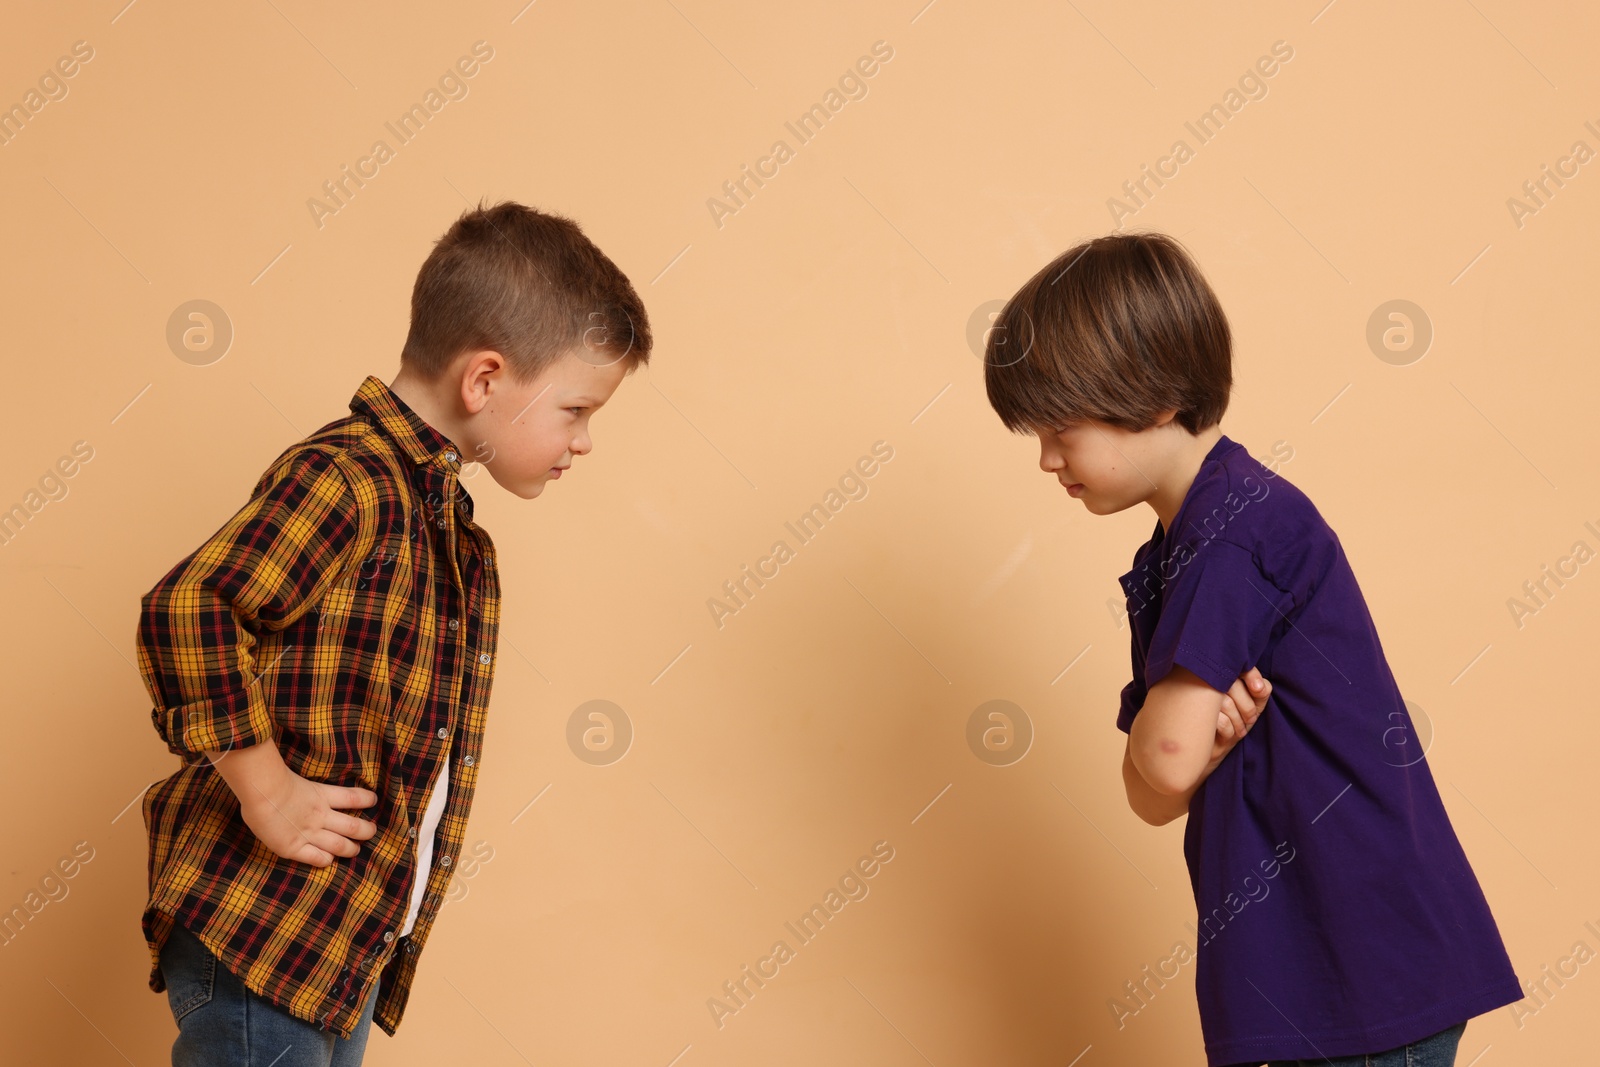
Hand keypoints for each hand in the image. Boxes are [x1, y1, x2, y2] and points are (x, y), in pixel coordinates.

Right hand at [209, 743, 377, 866]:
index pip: (352, 796)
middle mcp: (319, 815)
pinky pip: (317, 858)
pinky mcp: (293, 848)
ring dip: (351, 849)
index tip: (374, 800)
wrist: (261, 792)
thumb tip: (293, 776)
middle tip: (371, 832)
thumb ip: (299, 780)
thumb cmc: (268, 778)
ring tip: (356, 850)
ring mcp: (308, 833)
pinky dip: (326, 860)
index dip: (365, 799)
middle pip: (352, 826)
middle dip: (365, 830)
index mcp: (320, 794)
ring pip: (340, 845)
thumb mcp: (291, 774)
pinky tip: (329, 860)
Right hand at [1203, 667, 1271, 776]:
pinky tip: (1228, 736)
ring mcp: (1195, 697)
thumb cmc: (1233, 719)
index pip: (1238, 666)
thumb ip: (1260, 690)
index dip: (1252, 675)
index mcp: (1220, 673)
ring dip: (1238, 721)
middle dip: (1248, 707)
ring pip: (1226, 703)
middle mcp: (1204, 680)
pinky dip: (1229, 730)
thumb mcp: (1252, 704)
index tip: (1258, 690)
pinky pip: (1220, 720)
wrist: (1210, 745)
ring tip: (1239, 731)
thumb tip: (1259, 687)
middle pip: (1233, 685)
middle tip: (1250, 720)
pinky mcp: (1191, 715)